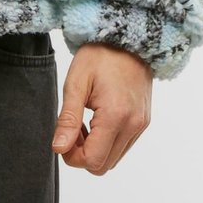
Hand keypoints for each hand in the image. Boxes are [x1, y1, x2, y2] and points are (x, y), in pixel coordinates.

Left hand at [51, 42, 151, 173]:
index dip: (72, 155)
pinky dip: (107, 142)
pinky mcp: (143, 121)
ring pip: (114, 159)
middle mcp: (133, 125)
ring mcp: (141, 124)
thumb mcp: (76, 82)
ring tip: (84, 120)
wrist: (127, 37)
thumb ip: (68, 118)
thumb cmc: (100, 54)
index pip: (93, 160)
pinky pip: (123, 146)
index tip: (63, 135)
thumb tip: (58, 149)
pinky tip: (97, 119)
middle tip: (72, 127)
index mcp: (116, 116)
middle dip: (83, 153)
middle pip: (104, 165)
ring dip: (95, 148)